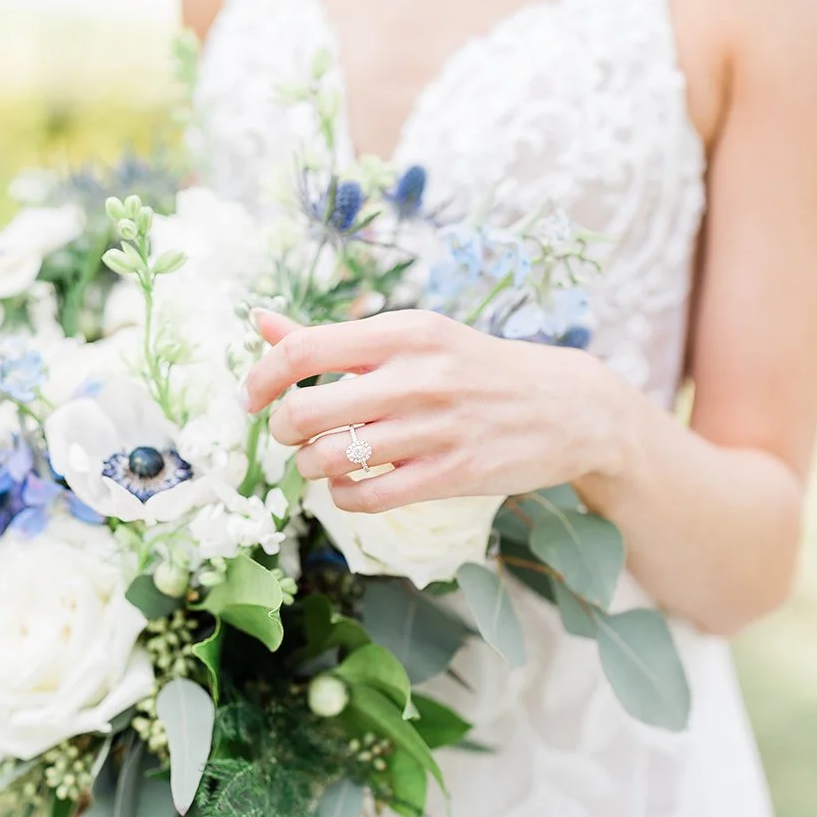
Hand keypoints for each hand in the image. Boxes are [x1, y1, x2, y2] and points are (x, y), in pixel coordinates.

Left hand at [242, 309, 626, 513]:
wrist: (566, 406)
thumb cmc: (474, 367)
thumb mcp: (412, 338)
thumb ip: (333, 338)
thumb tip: (259, 320)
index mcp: (403, 331)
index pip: (302, 350)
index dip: (260, 379)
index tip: (251, 399)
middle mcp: (417, 375)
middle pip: (304, 412)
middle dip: (282, 430)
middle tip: (292, 434)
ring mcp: (436, 427)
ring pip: (330, 459)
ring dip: (309, 466)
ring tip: (321, 460)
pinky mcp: (452, 474)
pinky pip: (366, 497)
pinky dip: (342, 496)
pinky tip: (350, 485)